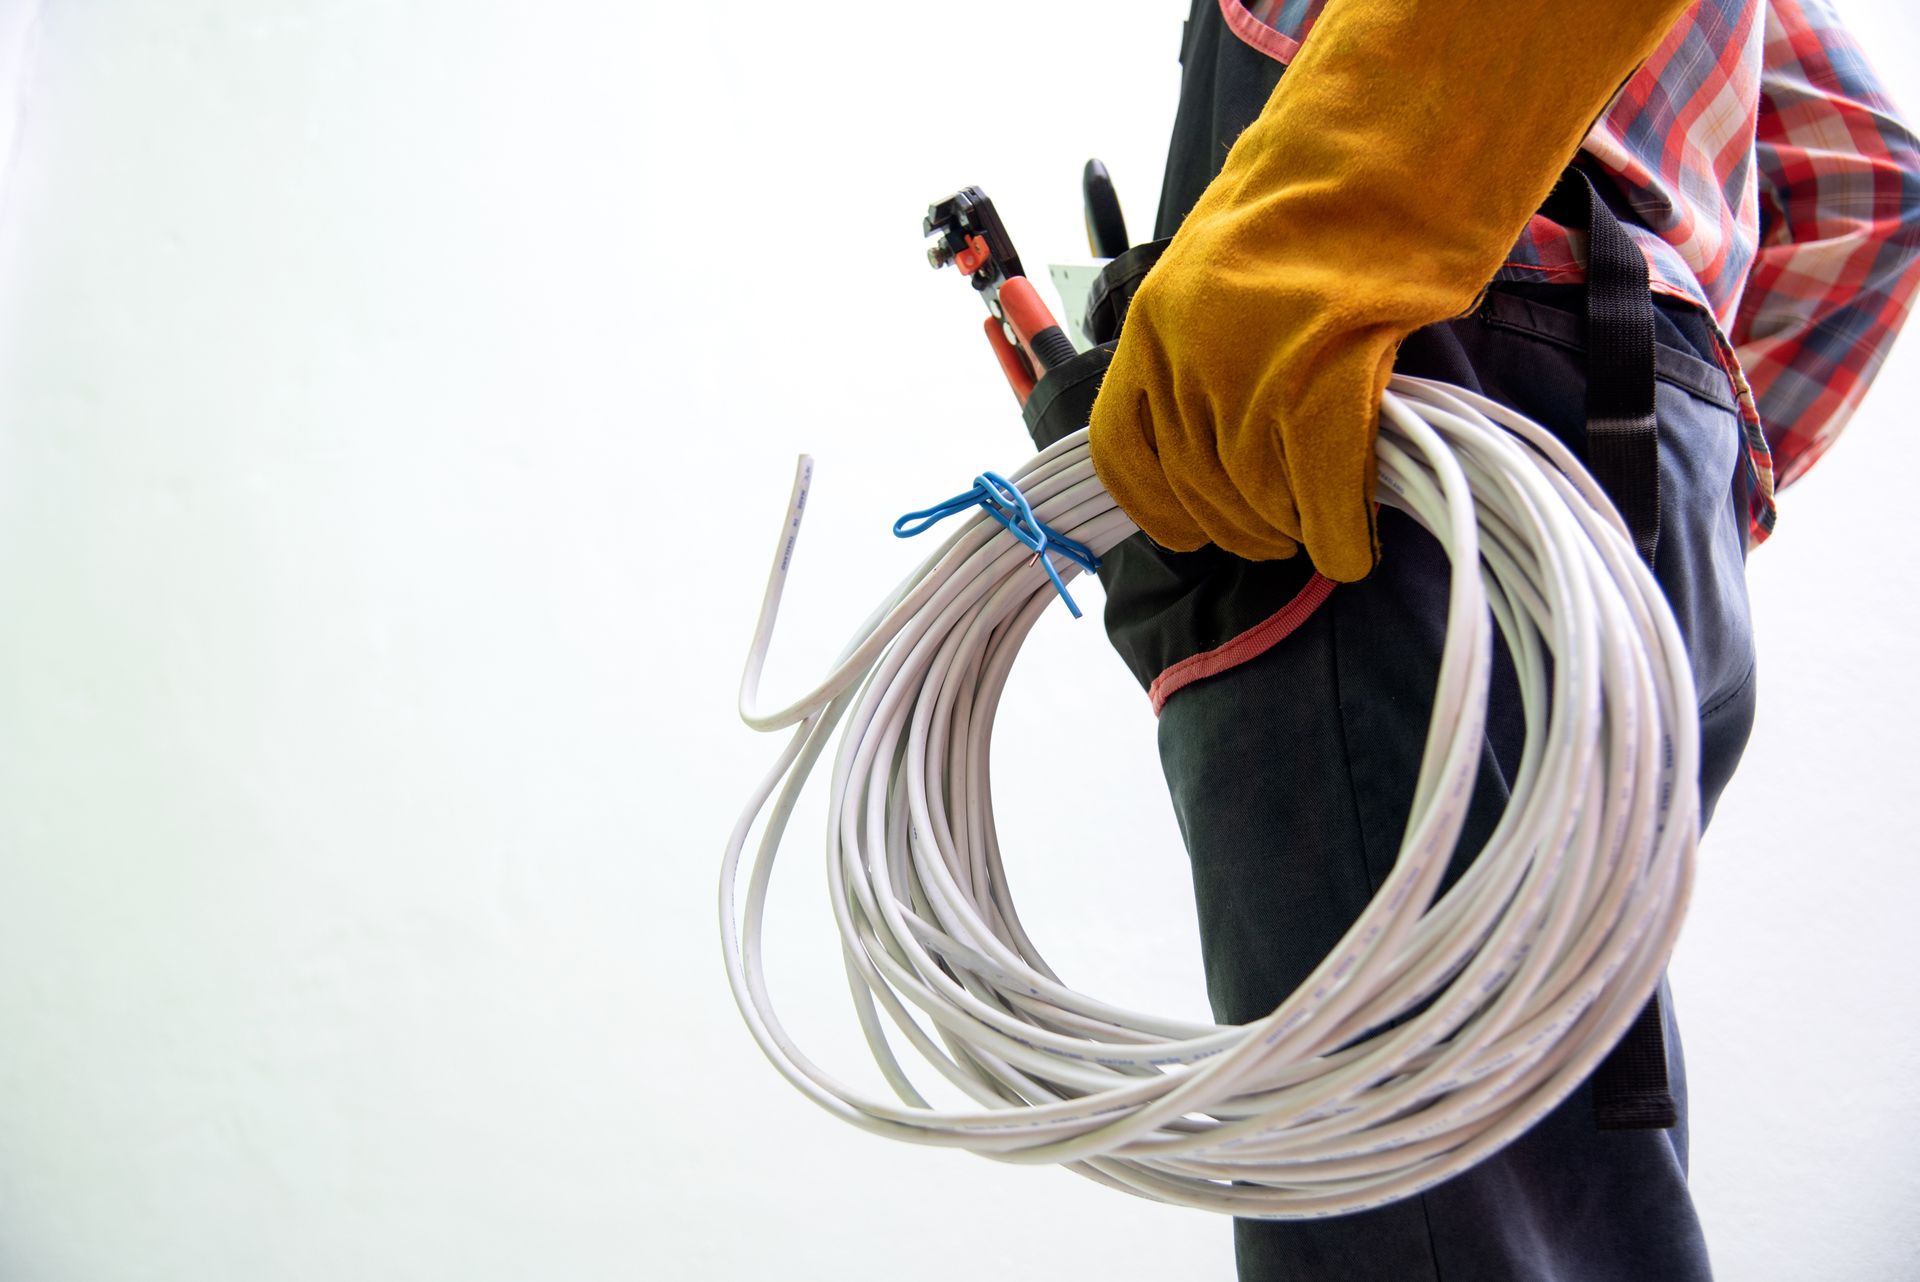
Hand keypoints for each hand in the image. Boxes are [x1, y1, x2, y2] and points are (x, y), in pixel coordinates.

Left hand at [1088, 0, 1693, 582]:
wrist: (1388, 160)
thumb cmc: (1322, 202)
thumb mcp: (1221, 272)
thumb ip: (1202, 348)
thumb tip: (1218, 432)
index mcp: (1151, 327)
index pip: (1122, 452)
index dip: (1155, 508)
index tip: (1187, 532)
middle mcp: (1186, 360)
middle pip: (1200, 488)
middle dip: (1242, 525)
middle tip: (1279, 529)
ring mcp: (1249, 382)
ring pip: (1258, 504)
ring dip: (1292, 531)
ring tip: (1320, 527)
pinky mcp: (1320, 397)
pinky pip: (1322, 504)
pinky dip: (1339, 537)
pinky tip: (1353, 545)